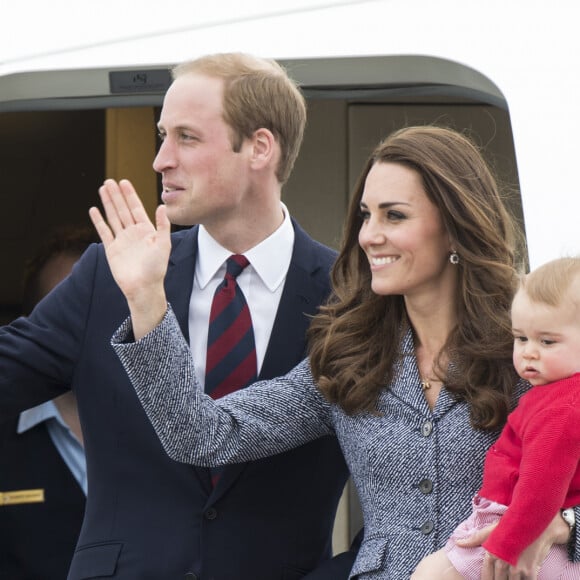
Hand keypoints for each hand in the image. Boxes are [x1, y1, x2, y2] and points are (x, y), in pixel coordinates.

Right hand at [89, 179, 170, 338]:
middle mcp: (133, 233)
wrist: (143, 287)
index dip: (130, 195)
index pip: (136, 208)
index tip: (124, 182)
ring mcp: (122, 240)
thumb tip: (162, 206)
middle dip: (117, 195)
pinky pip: (104, 231)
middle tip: (110, 181)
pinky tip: (94, 209)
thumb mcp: (163, 245)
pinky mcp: (111, 249)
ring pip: (113, 217)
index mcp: (146, 230)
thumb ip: (162, 225)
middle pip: (123, 209)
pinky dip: (99, 221)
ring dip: (108, 203)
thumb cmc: (156, 268)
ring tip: (102, 189)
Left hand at [456, 512, 568, 578]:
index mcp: (492, 554)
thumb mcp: (490, 531)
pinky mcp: (530, 571)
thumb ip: (474, 539)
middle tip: (498, 578)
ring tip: (508, 579)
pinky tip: (520, 579)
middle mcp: (503, 563)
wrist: (532, 524)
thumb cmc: (508, 527)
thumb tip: (457, 543)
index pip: (486, 575)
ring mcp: (517, 569)